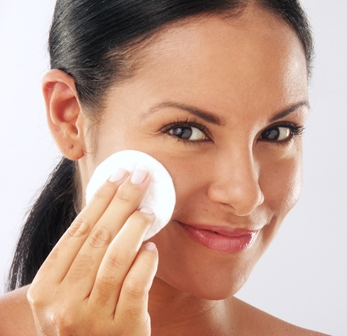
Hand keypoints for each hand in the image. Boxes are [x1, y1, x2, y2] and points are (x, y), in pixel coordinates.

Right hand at [27, 168, 157, 335]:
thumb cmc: (84, 324)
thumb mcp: (67, 296)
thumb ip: (80, 261)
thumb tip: (110, 208)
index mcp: (45, 289)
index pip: (75, 232)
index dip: (99, 200)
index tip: (117, 175)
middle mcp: (63, 304)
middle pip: (97, 239)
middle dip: (122, 201)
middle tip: (140, 178)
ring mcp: (92, 318)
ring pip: (116, 259)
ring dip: (135, 228)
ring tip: (148, 211)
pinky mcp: (123, 329)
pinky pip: (136, 286)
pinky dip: (145, 263)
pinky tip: (151, 249)